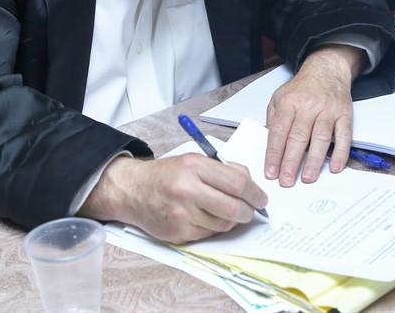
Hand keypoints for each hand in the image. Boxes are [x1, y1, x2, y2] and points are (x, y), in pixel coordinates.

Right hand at [79, 154, 266, 243]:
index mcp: (194, 167)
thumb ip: (223, 169)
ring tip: (227, 211)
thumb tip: (250, 184)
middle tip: (252, 210)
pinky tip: (208, 217)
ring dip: (232, 220)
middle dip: (248, 211)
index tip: (261, 198)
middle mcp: (187, 190)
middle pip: (233, 207)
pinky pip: (209, 234)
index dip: (255, 193)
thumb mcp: (194, 161)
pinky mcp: (179, 233)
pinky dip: (215, 227)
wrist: (132, 190)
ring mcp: (182, 214)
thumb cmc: (166, 175)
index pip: (236, 182)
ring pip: (223, 224)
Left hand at [264, 44, 365, 186]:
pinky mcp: (345, 115)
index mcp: (289, 102)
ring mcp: (328, 110)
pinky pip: (344, 136)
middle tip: (286, 181)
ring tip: (307, 177)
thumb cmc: (302, 87)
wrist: (327, 69)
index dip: (274, 153)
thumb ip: (273, 119)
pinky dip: (341, 152)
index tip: (270, 172)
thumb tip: (269, 144)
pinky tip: (335, 166)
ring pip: (320, 138)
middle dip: (291, 161)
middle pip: (298, 137)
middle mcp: (309, 106)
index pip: (279, 131)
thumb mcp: (279, 97)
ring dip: (314, 160)